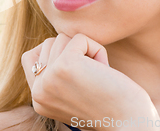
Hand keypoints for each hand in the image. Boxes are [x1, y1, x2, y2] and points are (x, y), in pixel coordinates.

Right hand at [21, 33, 159, 130]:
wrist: (129, 125)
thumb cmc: (110, 107)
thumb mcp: (72, 92)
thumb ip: (56, 74)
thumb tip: (56, 41)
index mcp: (38, 100)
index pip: (30, 59)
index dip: (54, 55)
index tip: (77, 72)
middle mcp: (38, 91)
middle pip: (48, 44)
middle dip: (73, 52)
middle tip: (91, 77)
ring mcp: (49, 78)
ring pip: (62, 38)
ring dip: (86, 51)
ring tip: (98, 75)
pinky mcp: (65, 64)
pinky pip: (80, 38)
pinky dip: (97, 49)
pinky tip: (104, 71)